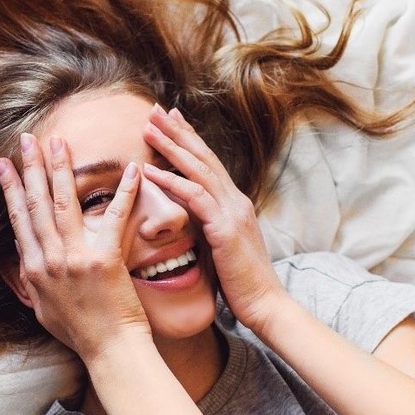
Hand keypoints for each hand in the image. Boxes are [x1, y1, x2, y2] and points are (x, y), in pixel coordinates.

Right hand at [0, 133, 151, 362]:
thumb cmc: (79, 333)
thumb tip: (13, 256)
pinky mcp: (104, 259)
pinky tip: (130, 169)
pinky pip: (114, 217)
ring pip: (64, 202)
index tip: (3, 164)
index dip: (10, 189)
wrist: (109, 351)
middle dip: (30, 167)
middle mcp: (49, 260)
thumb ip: (28, 279)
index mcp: (34, 269)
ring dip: (61, 168)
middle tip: (26, 138)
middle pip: (36, 203)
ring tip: (59, 142)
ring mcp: (75, 258)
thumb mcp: (41, 308)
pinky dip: (124, 191)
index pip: (19, 219)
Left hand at [142, 105, 284, 332]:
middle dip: (178, 131)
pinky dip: (172, 181)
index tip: (169, 119)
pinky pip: (195, 197)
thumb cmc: (240, 284)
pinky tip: (151, 171)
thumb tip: (190, 221)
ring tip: (148, 128)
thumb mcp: (221, 248)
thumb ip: (208, 228)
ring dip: (172, 147)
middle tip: (155, 109)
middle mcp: (235, 201)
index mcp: (233, 204)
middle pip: (203, 156)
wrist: (265, 305)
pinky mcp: (225, 229)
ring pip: (198, 169)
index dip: (189, 139)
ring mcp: (232, 212)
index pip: (208, 163)